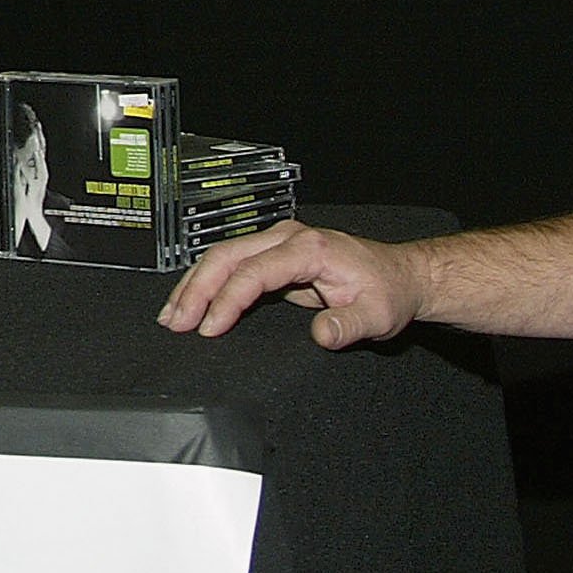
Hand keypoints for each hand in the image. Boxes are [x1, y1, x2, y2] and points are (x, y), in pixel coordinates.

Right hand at [157, 218, 431, 349]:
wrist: (400, 276)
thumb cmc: (388, 292)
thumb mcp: (377, 315)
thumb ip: (348, 326)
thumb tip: (320, 335)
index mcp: (308, 248)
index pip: (254, 273)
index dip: (227, 301)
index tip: (209, 329)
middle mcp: (287, 237)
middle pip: (226, 256)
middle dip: (196, 290)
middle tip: (174, 322)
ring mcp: (278, 242)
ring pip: (222, 256)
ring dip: (194, 285)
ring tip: (171, 315)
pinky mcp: (274, 254)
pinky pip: (232, 264)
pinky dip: (208, 283)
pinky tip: (192, 301)